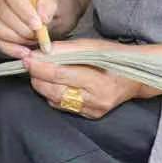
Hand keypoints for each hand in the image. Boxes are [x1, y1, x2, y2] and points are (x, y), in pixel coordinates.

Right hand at [0, 0, 57, 58]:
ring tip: (33, 38)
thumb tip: (42, 16)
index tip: (38, 24)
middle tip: (38, 34)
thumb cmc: (40, 2)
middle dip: (23, 27)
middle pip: (4, 13)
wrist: (37, 12)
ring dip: (18, 38)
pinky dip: (12, 49)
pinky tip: (25, 51)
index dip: (25, 11)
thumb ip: (48, 4)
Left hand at [24, 39, 143, 118]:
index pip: (60, 75)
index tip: (27, 58)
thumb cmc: (114, 57)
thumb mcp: (93, 46)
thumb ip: (67, 49)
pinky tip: (53, 83)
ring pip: (56, 101)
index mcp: (98, 82)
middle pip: (55, 91)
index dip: (40, 67)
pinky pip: (63, 106)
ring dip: (42, 86)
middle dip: (37, 77)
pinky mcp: (90, 116)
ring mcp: (92, 111)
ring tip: (39, 72)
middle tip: (29, 64)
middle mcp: (95, 101)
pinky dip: (53, 94)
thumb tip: (43, 50)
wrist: (134, 77)